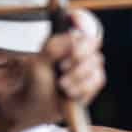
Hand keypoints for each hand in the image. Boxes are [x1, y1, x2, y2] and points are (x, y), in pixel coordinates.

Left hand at [0, 10, 106, 131]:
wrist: (36, 107)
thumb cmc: (35, 82)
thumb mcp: (38, 62)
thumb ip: (54, 47)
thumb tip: (75, 36)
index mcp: (65, 42)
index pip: (81, 25)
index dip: (81, 25)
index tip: (73, 33)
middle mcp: (79, 51)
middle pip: (92, 44)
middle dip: (77, 58)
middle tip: (61, 68)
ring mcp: (88, 66)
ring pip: (95, 64)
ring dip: (77, 77)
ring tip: (62, 86)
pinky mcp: (93, 83)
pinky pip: (97, 80)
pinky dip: (82, 88)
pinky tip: (70, 94)